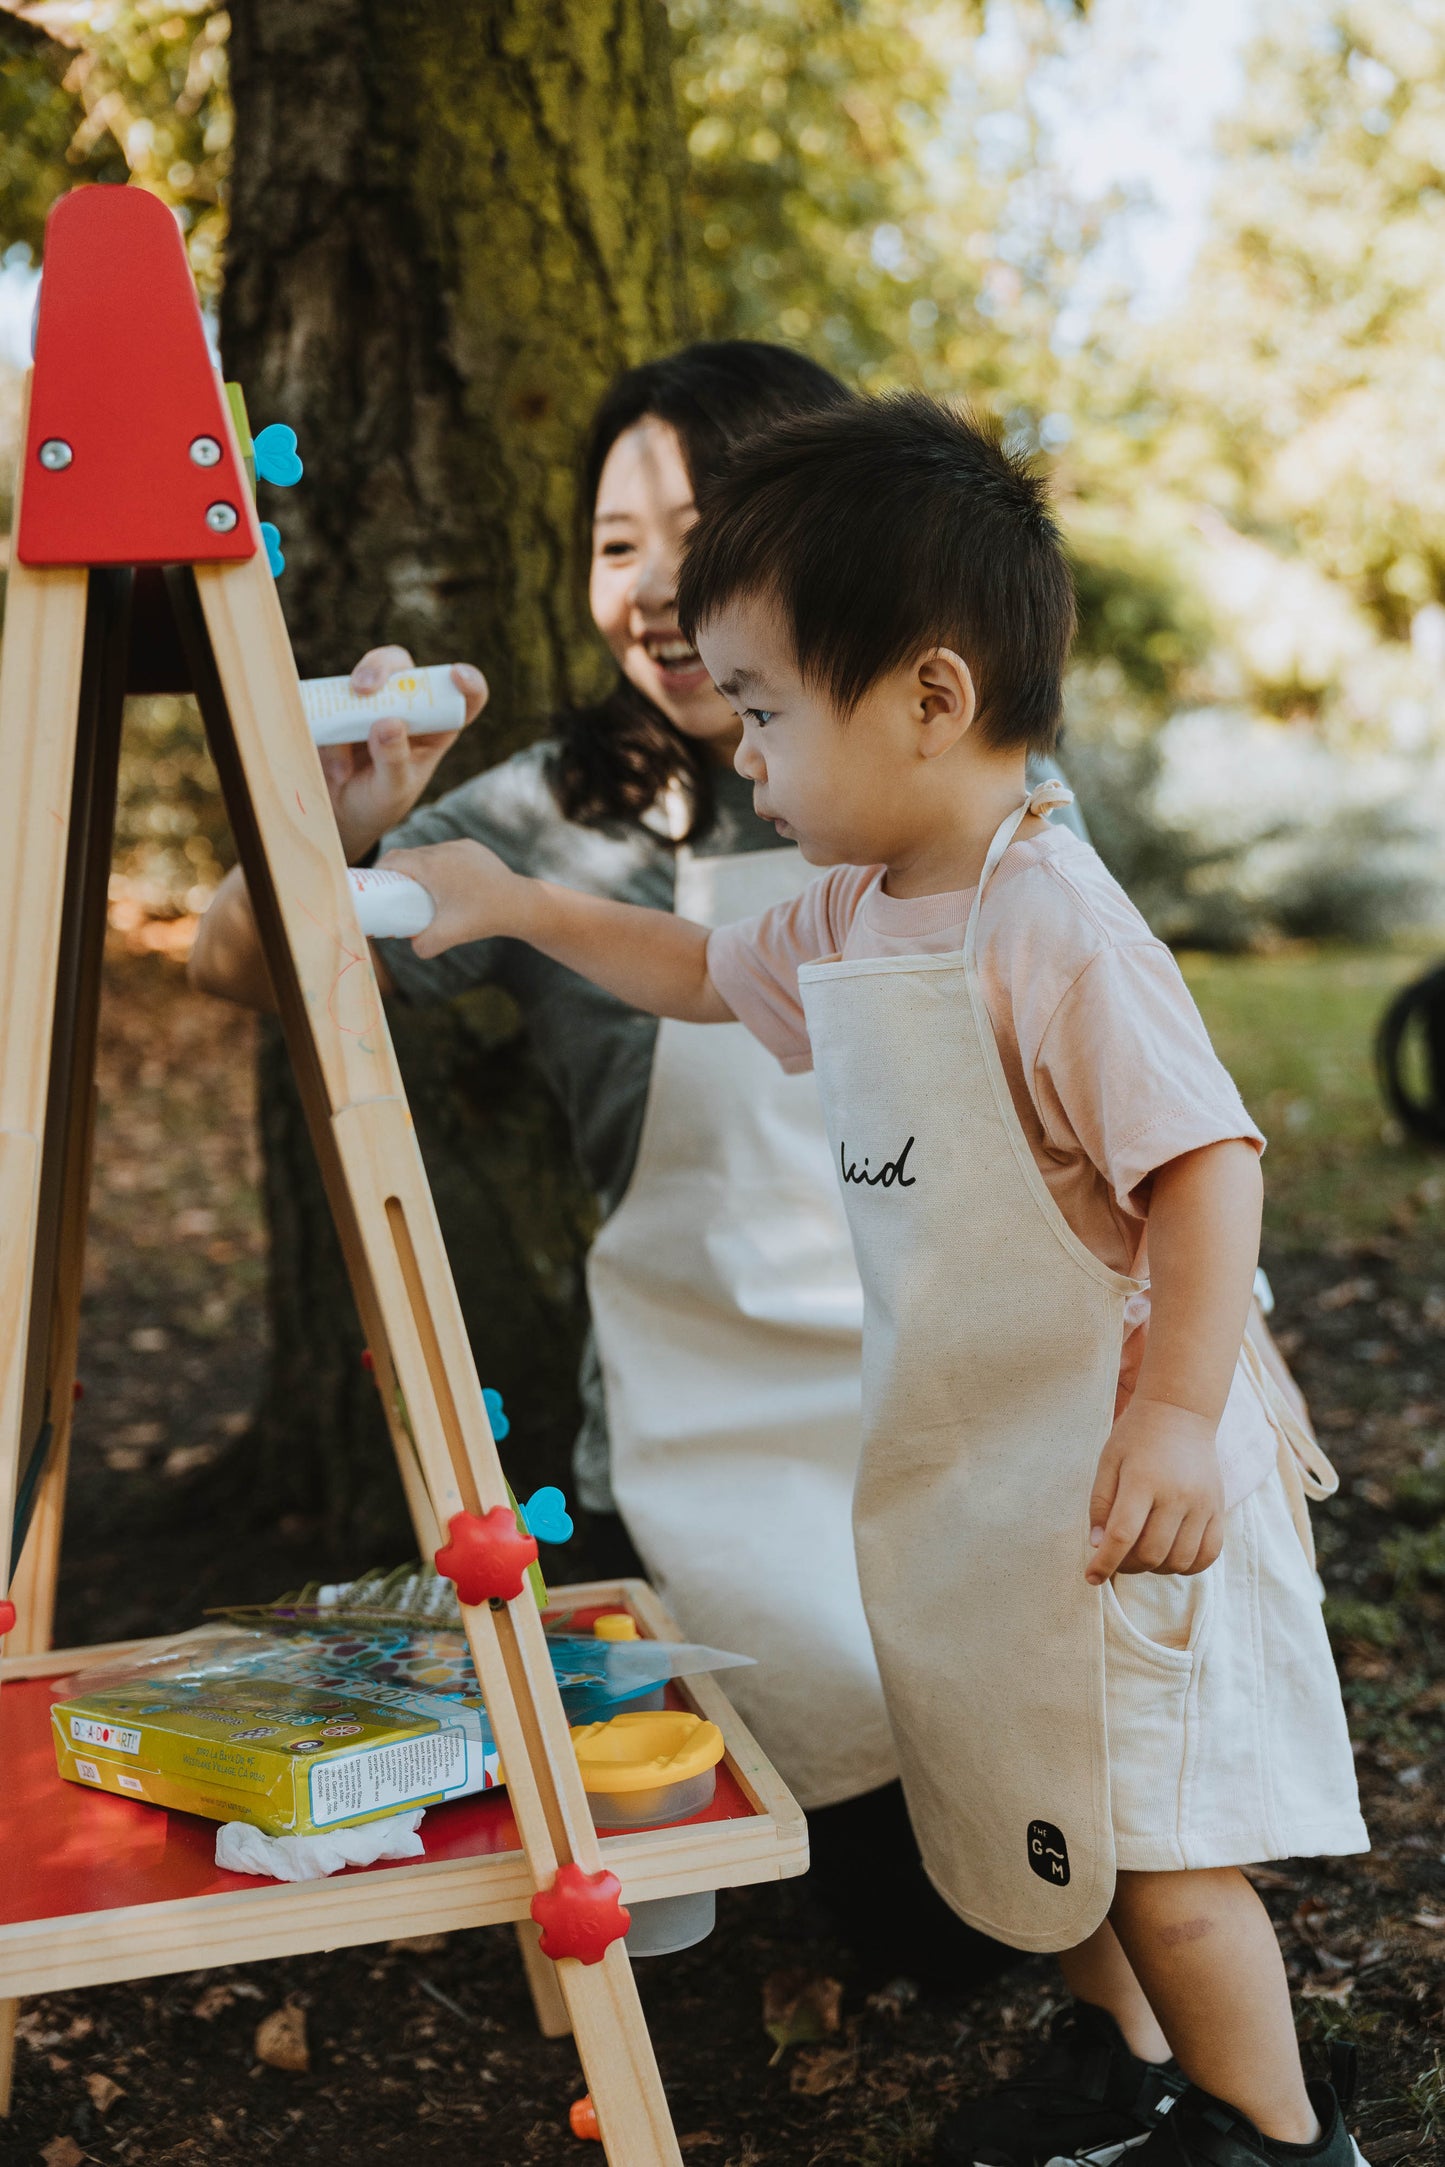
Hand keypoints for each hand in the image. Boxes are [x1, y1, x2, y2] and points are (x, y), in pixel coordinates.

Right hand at [319, 644, 487, 860]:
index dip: (468, 681)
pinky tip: (337, 769)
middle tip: (363, 688)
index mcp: (434, 729)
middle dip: (382, 667)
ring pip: (362, 676)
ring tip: (342, 746)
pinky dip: (327, 730)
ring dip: (348, 696)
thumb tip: (388, 723)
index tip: (457, 674)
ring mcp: (369, 704)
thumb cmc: (377, 804)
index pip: (463, 698)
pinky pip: (329, 702)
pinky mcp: (338, 707)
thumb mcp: (391, 791)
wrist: (337, 814)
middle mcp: (405, 708)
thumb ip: (394, 761)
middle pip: (401, 668)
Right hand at [379, 838, 529, 958]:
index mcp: (431, 865)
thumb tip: (412, 947)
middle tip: (392, 892)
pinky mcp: (473, 848)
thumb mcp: (448, 935)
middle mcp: (443, 850)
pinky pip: (447, 853)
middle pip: (409, 855)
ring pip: (428, 852)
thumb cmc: (483, 917)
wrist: (520, 903)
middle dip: (396, 871)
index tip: (374, 885)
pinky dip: (439, 864)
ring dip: (419, 866)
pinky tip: (442, 881)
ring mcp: (460, 846)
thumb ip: (423, 946)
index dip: (378, 871)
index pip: (393, 860)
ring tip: (417, 888)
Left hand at [1085, 1396, 1223, 1583]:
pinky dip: (1187, 1566)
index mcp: (1143, 1480)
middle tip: (1117, 1557)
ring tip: (1143, 1553)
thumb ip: (1100, 1503)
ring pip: (1179, 1561)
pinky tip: (1170, 1555)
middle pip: (1151, 1553)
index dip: (1104, 1563)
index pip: (1122, 1536)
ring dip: (1155, 1568)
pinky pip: (1208, 1555)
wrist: (1182, 1413)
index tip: (1091, 1578)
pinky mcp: (1218, 1510)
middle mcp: (1177, 1495)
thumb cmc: (1137, 1436)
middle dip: (1127, 1566)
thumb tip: (1097, 1545)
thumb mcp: (1109, 1461)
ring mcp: (1202, 1505)